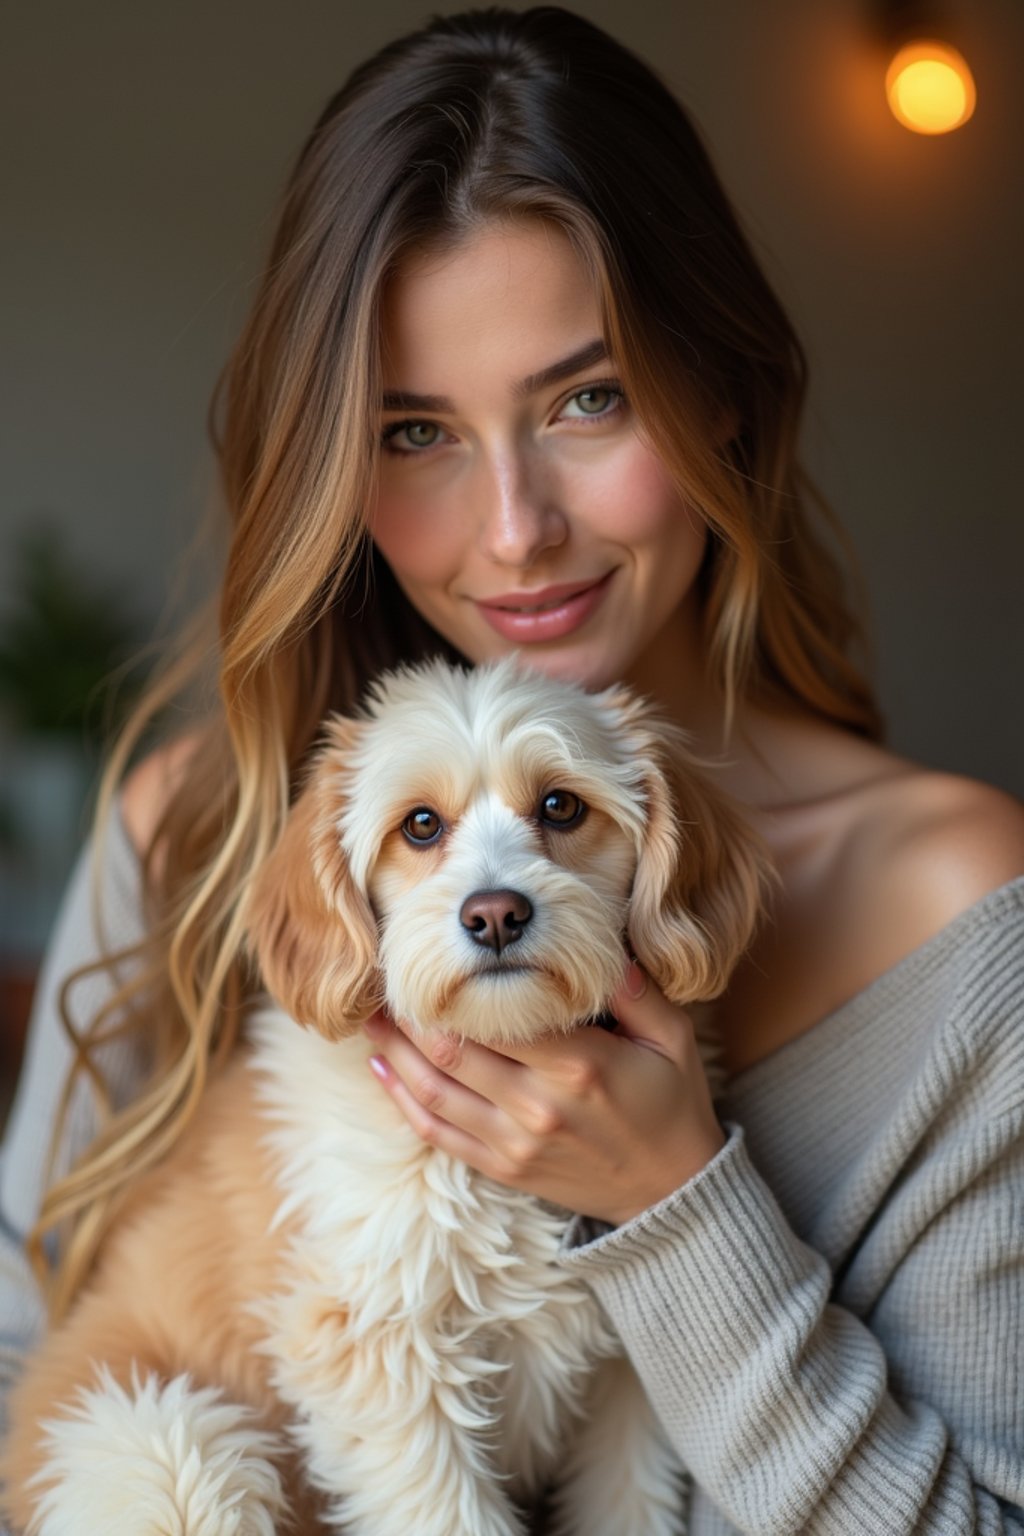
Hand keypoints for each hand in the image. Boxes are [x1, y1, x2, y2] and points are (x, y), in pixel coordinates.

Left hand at [363, 961, 724, 1226]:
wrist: (670, 1193)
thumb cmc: (671, 1105)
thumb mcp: (673, 1041)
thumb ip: (638, 993)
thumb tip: (601, 949)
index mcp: (579, 1065)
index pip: (500, 1015)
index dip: (458, 985)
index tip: (435, 955)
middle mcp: (537, 1104)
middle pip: (453, 1049)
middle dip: (412, 1013)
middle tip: (387, 977)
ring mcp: (514, 1141)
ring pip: (433, 1089)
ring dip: (395, 1050)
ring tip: (370, 1016)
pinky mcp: (502, 1167)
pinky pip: (437, 1131)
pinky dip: (403, 1098)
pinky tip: (382, 1068)